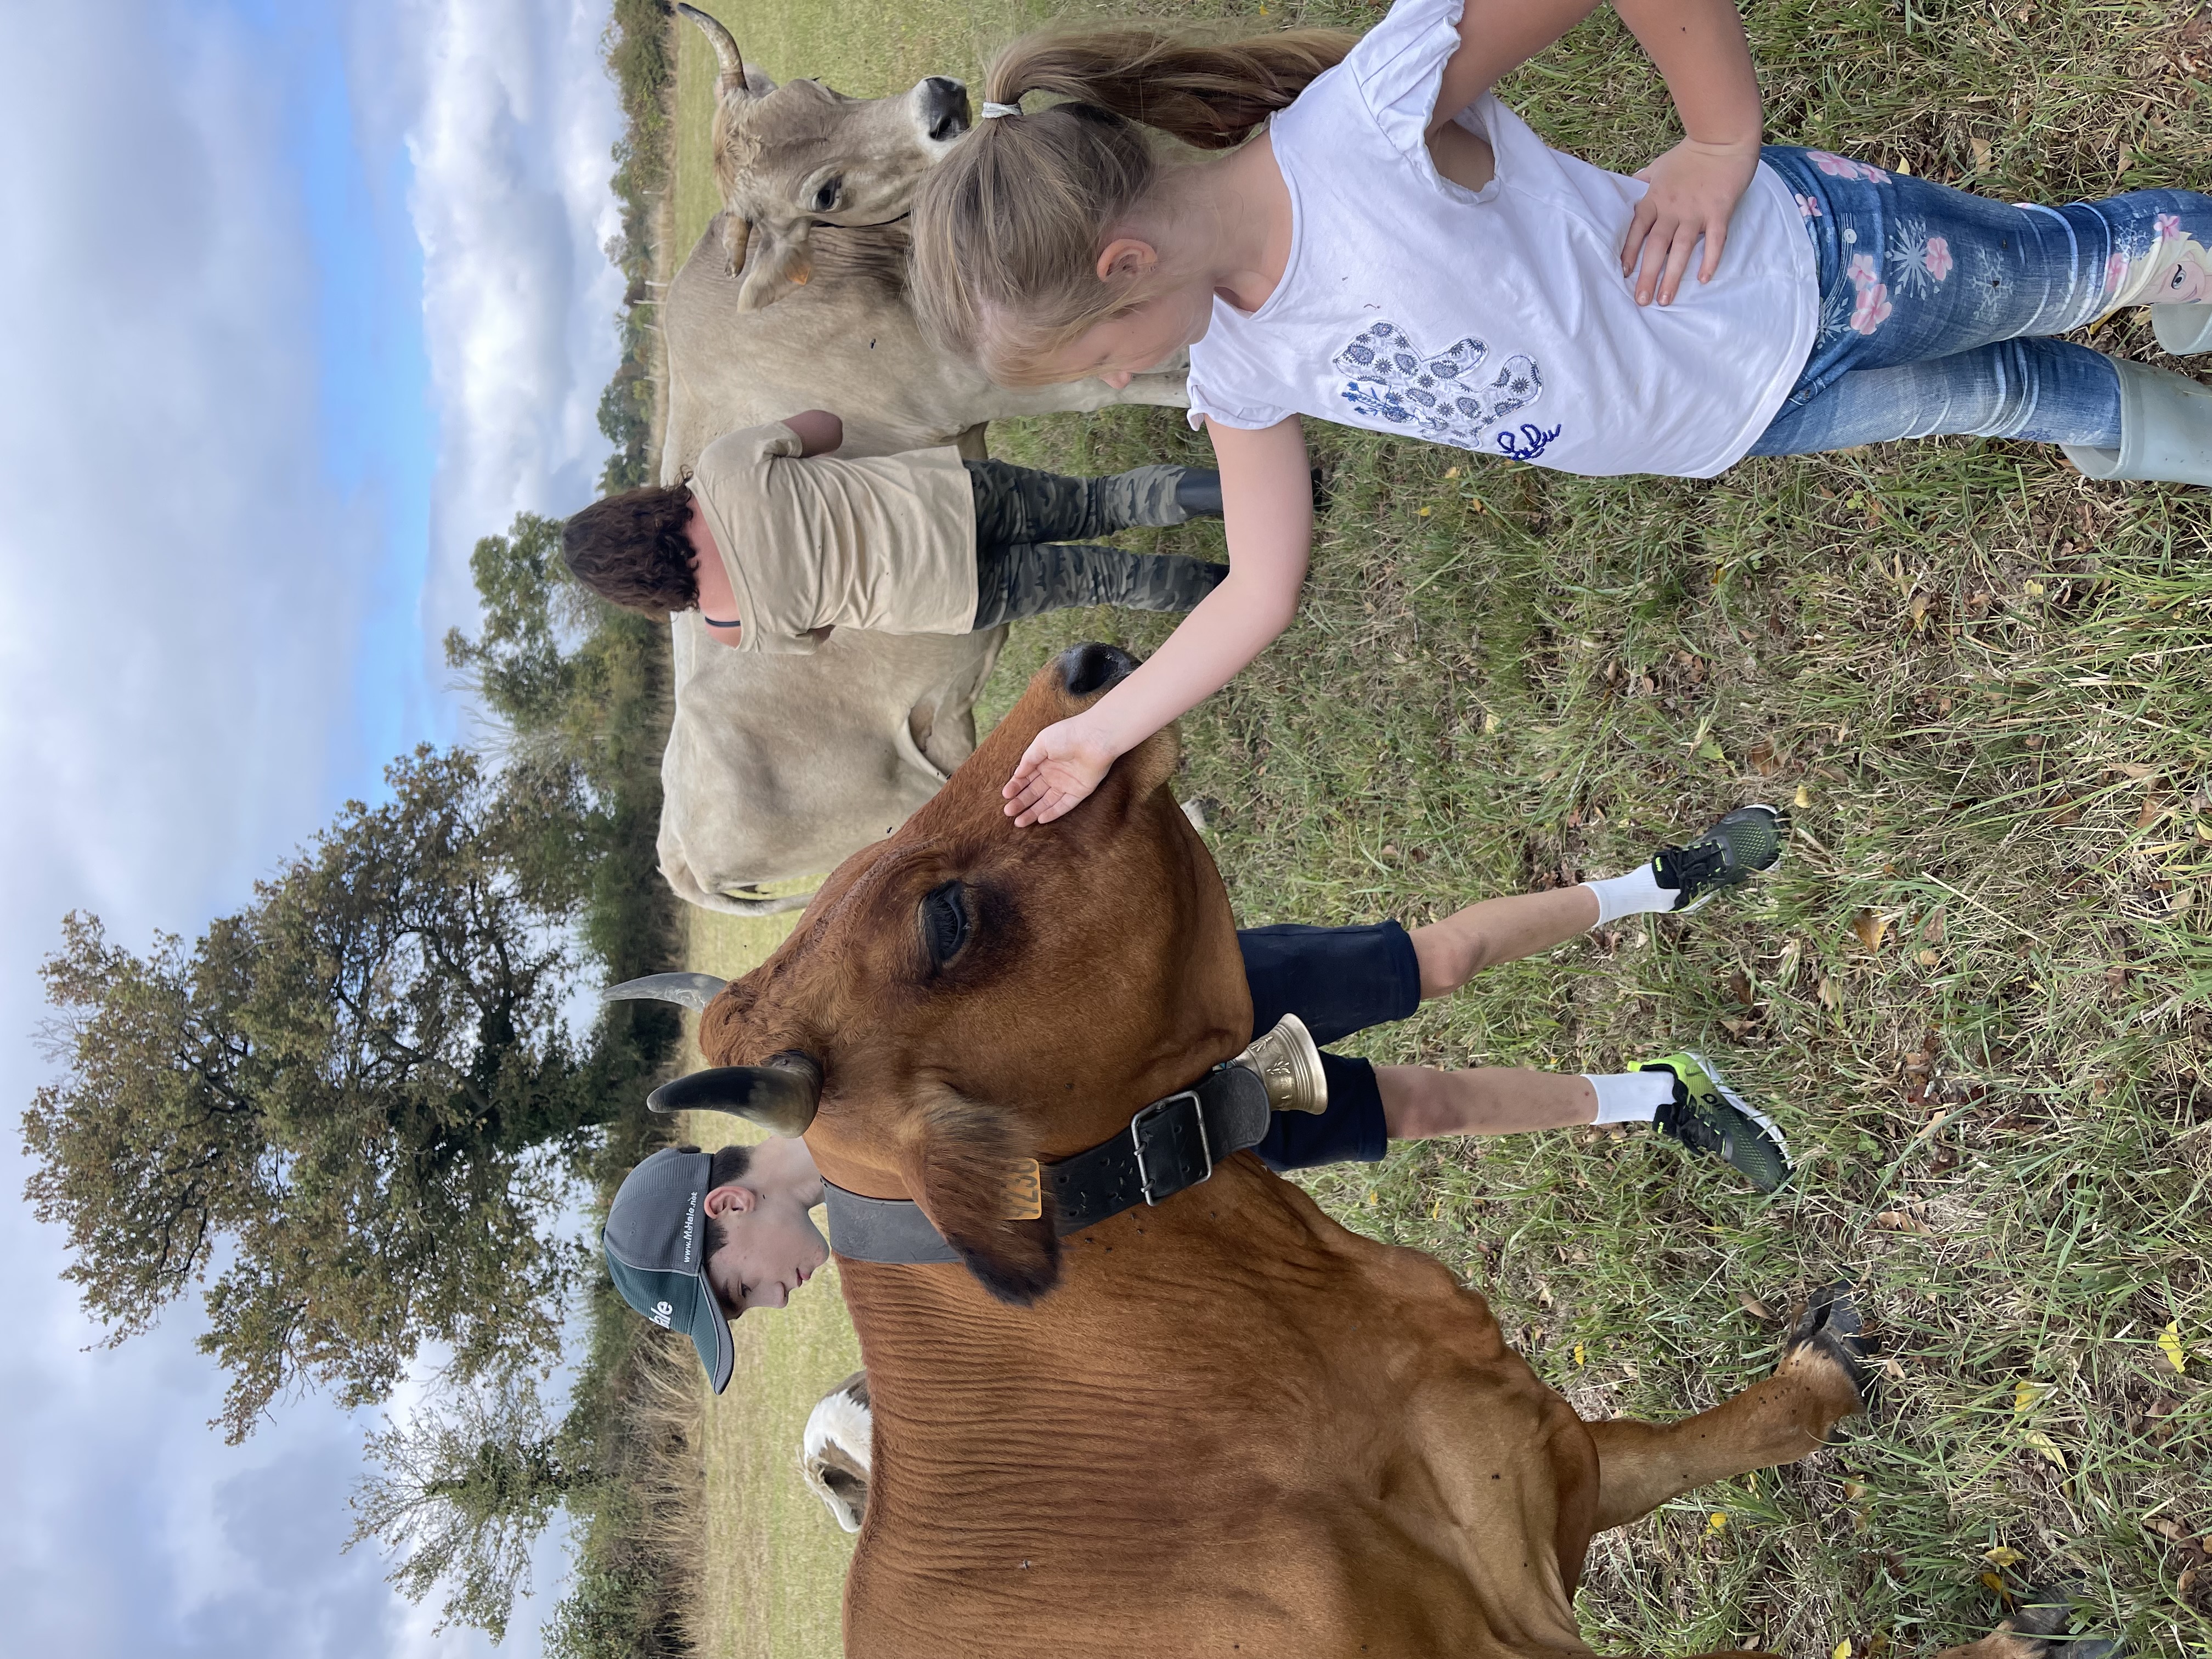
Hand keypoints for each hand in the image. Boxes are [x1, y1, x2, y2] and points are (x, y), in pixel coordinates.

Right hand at [1002, 718, 1120, 826]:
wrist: (1095, 738)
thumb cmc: (1068, 735)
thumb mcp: (1041, 743)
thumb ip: (1028, 760)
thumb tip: (1017, 775)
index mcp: (1044, 761)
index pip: (1026, 777)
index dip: (1016, 786)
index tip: (1006, 795)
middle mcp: (1054, 774)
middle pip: (1034, 792)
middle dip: (1021, 802)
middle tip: (1008, 812)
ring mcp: (1067, 784)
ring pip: (1047, 801)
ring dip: (1033, 811)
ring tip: (1018, 822)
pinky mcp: (1080, 791)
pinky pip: (1064, 805)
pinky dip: (1053, 813)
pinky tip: (1040, 819)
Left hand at [1621, 136, 1760, 305]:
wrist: (1722, 137)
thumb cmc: (1689, 154)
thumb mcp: (1659, 167)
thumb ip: (1643, 182)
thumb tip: (1625, 189)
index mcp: (1655, 198)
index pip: (1637, 229)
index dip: (1629, 251)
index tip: (1622, 274)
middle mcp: (1672, 208)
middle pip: (1656, 245)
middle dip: (1647, 274)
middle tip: (1641, 300)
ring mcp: (1697, 211)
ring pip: (1681, 248)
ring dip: (1673, 275)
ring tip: (1665, 299)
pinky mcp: (1720, 211)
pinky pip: (1715, 240)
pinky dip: (1710, 259)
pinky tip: (1704, 279)